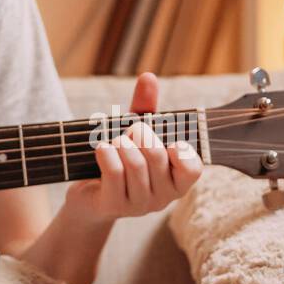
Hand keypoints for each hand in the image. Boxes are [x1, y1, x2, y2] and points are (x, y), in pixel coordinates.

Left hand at [63, 72, 202, 223]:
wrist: (91, 195)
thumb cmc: (121, 160)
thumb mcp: (135, 133)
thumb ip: (145, 107)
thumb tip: (148, 77)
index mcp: (177, 181)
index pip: (192, 169)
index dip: (182, 152)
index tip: (170, 141)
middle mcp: (163, 197)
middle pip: (157, 157)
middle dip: (141, 134)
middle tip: (131, 129)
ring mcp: (139, 205)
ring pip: (135, 165)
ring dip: (121, 144)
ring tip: (115, 140)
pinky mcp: (115, 206)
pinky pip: (114, 173)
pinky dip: (107, 154)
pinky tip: (101, 147)